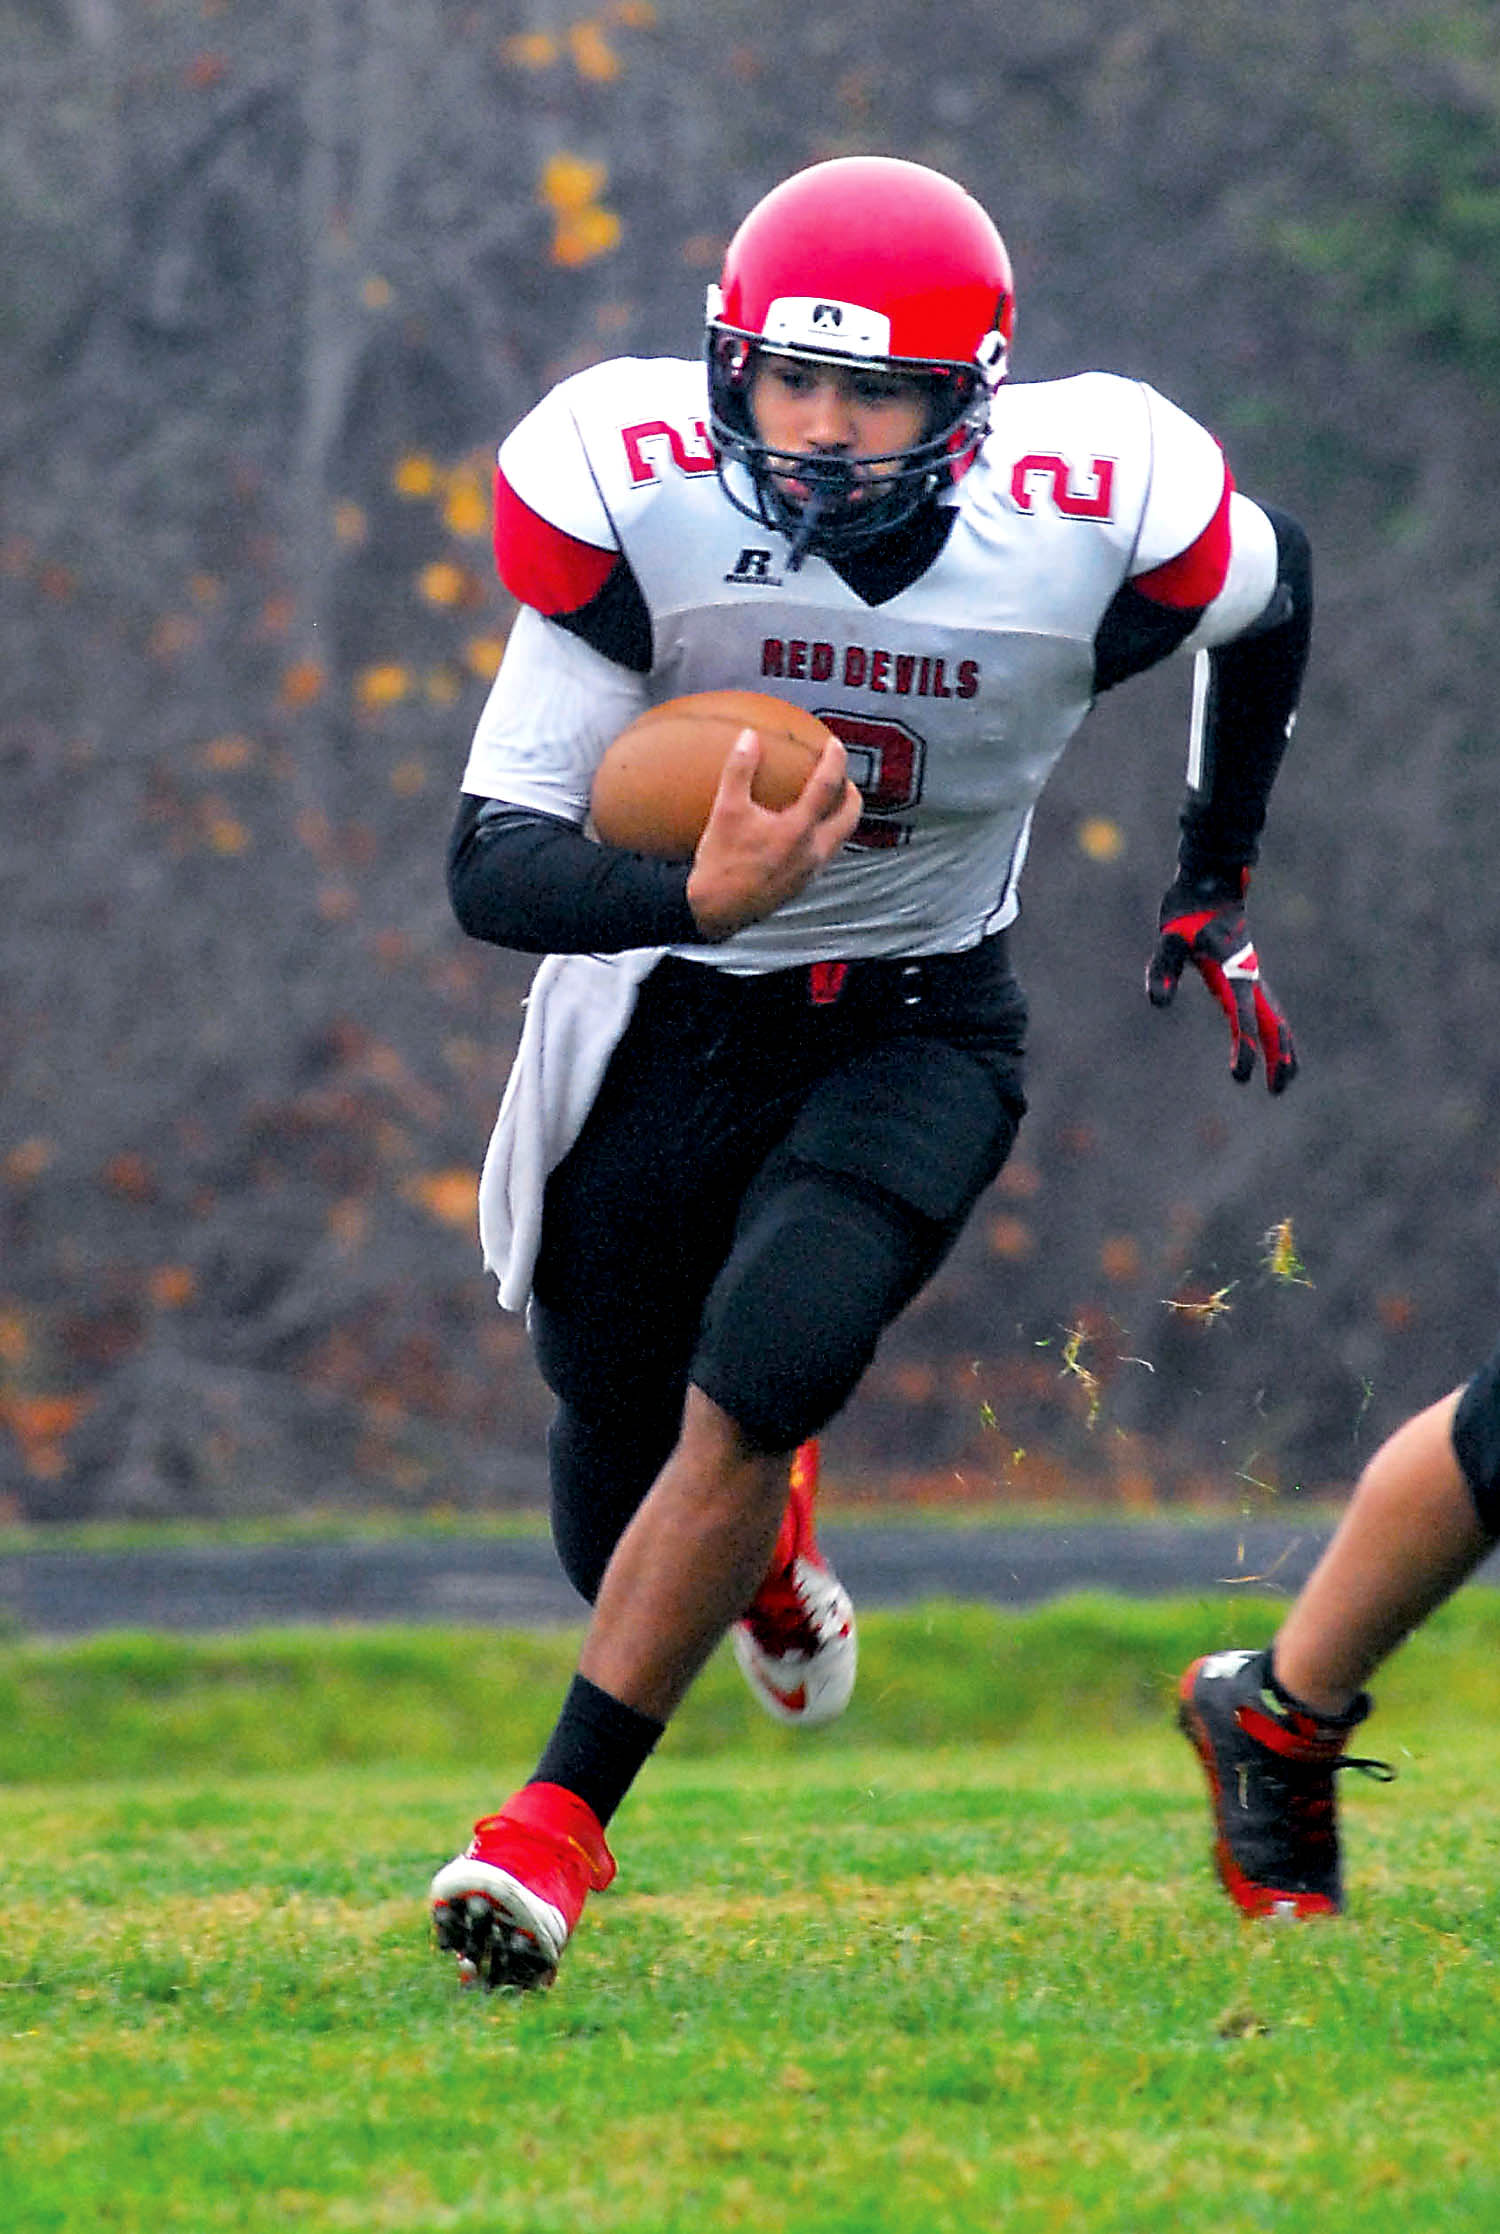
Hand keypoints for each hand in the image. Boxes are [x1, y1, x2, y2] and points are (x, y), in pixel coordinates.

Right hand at [686, 730, 861, 940]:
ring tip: (826, 803)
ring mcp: (810, 871)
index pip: (828, 786)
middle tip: (841, 778)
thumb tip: (749, 737)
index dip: (835, 760)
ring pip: (840, 838)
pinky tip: (802, 833)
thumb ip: (739, 770)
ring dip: (840, 816)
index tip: (835, 745)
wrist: (717, 912)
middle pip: (850, 816)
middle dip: (851, 793)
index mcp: (798, 830)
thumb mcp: (725, 811)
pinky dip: (823, 835)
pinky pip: (824, 854)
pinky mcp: (802, 885)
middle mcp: (813, 851)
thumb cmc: (720, 864)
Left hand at [1146, 871, 1297, 1093]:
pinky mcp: (1248, 972)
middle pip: (1273, 1023)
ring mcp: (1253, 974)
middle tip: (1275, 1092)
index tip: (1241, 1076)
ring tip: (1284, 1080)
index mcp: (1233, 973)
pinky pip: (1269, 1007)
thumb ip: (1164, 969)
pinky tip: (1273, 1044)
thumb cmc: (1187, 911)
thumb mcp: (1169, 938)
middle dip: (1278, 1057)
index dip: (1245, 1047)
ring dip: (1283, 1047)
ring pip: (1277, 1017)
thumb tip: (1158, 1004)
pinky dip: (1276, 1030)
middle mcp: (1250, 976)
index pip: (1243, 1018)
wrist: (1211, 882)